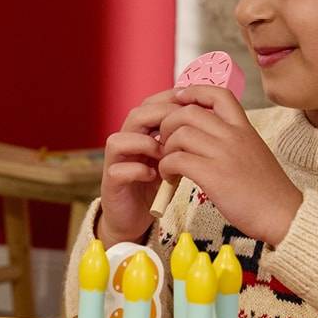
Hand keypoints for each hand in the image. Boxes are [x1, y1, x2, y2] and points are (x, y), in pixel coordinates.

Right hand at [97, 88, 181, 245]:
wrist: (135, 218)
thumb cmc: (156, 185)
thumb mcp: (172, 159)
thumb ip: (180, 141)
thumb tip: (206, 119)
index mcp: (141, 133)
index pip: (150, 105)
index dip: (168, 100)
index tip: (191, 103)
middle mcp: (125, 143)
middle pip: (135, 116)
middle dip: (160, 117)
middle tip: (181, 127)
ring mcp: (115, 163)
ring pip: (118, 140)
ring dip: (145, 144)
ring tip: (165, 154)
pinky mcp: (111, 184)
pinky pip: (118, 170)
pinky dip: (138, 171)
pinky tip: (154, 176)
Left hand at [157, 85, 301, 245]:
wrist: (285, 216)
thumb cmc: (267, 191)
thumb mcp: (254, 154)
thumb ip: (233, 140)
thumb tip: (206, 136)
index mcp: (245, 129)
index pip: (219, 95)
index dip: (193, 92)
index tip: (179, 101)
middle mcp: (234, 136)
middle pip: (189, 112)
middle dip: (168, 124)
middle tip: (165, 142)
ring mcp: (224, 154)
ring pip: (180, 134)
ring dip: (165, 148)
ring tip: (168, 164)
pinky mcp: (214, 175)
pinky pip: (177, 159)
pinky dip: (166, 167)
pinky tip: (170, 178)